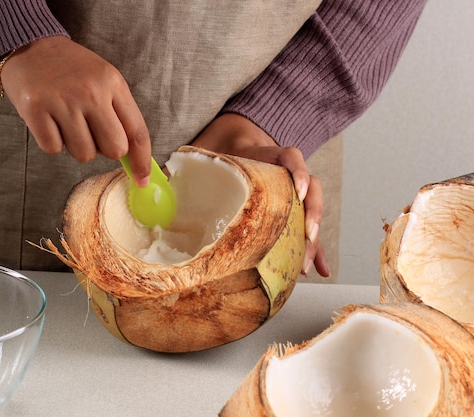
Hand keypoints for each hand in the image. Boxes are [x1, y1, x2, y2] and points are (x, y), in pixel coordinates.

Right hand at [0, 36, 151, 185]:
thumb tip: (134, 160)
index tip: (142, 180)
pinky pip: (53, 148)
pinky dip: (53, 141)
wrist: (30, 45)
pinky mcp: (35, 110)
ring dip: (77, 146)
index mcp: (113, 84)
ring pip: (83, 154)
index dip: (142, 161)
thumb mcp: (105, 81)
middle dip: (105, 150)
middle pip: (114, 149)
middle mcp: (90, 92)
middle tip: (93, 133)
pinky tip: (50, 120)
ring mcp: (62, 101)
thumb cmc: (72, 69)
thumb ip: (121, 116)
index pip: (137, 132)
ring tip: (68, 122)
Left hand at [191, 113, 329, 276]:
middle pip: (311, 188)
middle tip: (306, 237)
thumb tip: (155, 181)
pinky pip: (304, 228)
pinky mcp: (287, 208)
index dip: (298, 171)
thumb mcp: (203, 148)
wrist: (234, 135)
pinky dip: (313, 249)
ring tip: (307, 265)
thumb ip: (183, 163)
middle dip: (312, 214)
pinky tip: (318, 270)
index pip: (289, 156)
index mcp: (264, 155)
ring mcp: (289, 191)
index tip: (298, 190)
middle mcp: (283, 173)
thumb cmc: (218, 145)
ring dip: (314, 239)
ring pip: (311, 212)